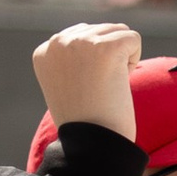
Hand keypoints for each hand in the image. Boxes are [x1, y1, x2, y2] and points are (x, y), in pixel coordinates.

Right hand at [30, 19, 141, 139]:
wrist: (93, 145)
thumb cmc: (86, 121)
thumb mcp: (67, 84)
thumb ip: (73, 58)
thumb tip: (96, 37)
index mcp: (43, 51)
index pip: (82, 36)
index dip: (93, 64)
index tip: (83, 90)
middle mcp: (57, 42)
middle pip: (101, 30)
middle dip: (108, 59)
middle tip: (96, 91)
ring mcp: (80, 42)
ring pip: (119, 32)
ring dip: (121, 59)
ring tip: (106, 87)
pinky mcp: (105, 47)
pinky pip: (133, 39)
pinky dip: (133, 62)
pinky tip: (118, 84)